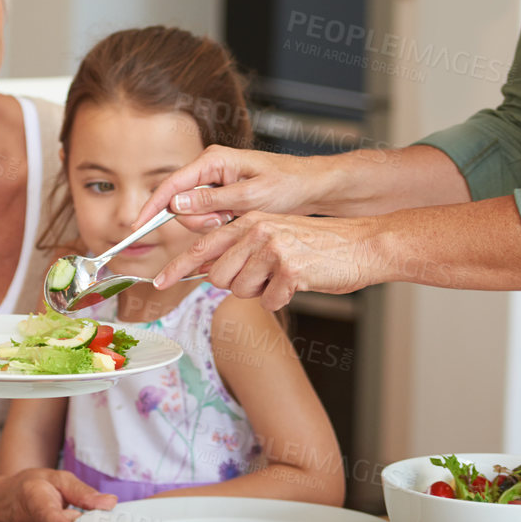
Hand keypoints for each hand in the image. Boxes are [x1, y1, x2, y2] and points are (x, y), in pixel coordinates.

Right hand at [132, 146, 331, 231]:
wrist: (312, 187)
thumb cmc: (288, 186)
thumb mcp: (250, 197)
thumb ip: (212, 201)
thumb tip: (175, 204)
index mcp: (213, 161)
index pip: (171, 184)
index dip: (152, 206)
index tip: (138, 226)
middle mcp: (209, 169)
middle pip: (180, 202)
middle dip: (197, 219)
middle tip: (226, 220)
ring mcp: (214, 182)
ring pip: (193, 212)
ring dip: (210, 223)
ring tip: (236, 219)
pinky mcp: (221, 194)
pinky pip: (206, 214)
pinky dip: (218, 223)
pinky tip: (236, 220)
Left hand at [153, 209, 383, 308]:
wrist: (362, 246)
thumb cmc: (317, 246)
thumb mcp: (274, 235)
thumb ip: (240, 248)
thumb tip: (207, 271)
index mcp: (248, 220)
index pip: (201, 246)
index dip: (177, 268)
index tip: (158, 283)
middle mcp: (256, 230)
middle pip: (218, 276)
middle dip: (235, 284)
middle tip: (263, 276)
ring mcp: (272, 248)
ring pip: (241, 291)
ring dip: (260, 291)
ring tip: (283, 275)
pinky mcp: (290, 269)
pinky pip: (269, 301)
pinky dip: (281, 299)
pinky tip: (298, 283)